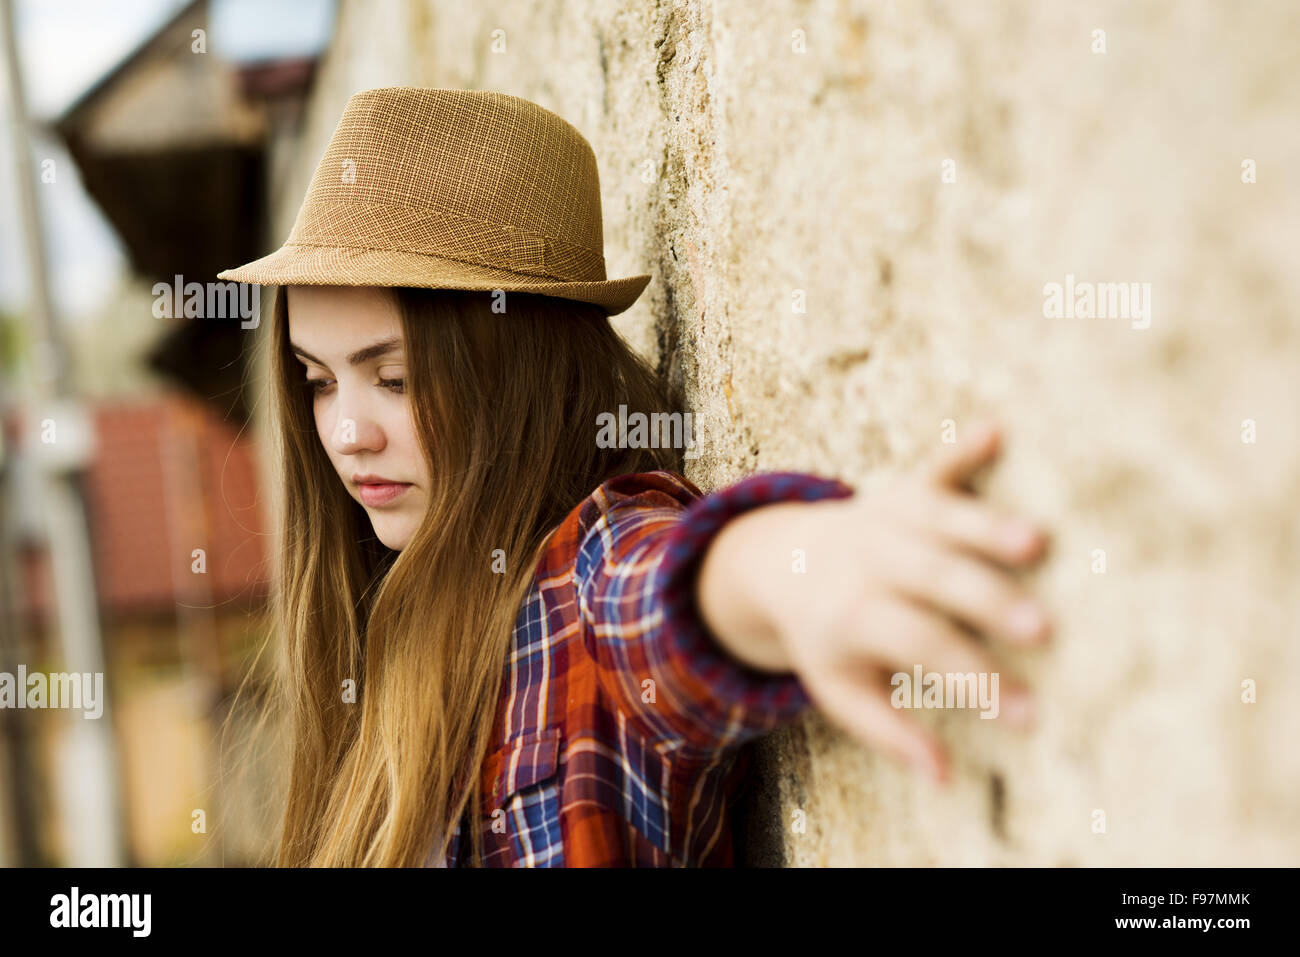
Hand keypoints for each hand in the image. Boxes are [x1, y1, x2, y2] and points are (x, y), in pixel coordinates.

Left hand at [766, 420, 1051, 784]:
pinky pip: (932, 466)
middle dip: (987, 603)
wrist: (780, 563)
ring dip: (986, 528)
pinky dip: (961, 449)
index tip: (1029, 714)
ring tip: (1040, 542)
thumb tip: (944, 780)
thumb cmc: (825, 637)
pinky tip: (997, 430)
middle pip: (932, 580)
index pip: (921, 649)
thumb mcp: (839, 689)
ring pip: (938, 519)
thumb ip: (887, 731)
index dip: (974, 681)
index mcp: (854, 615)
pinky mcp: (903, 487)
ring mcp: (886, 517)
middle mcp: (870, 561)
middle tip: (1043, 630)